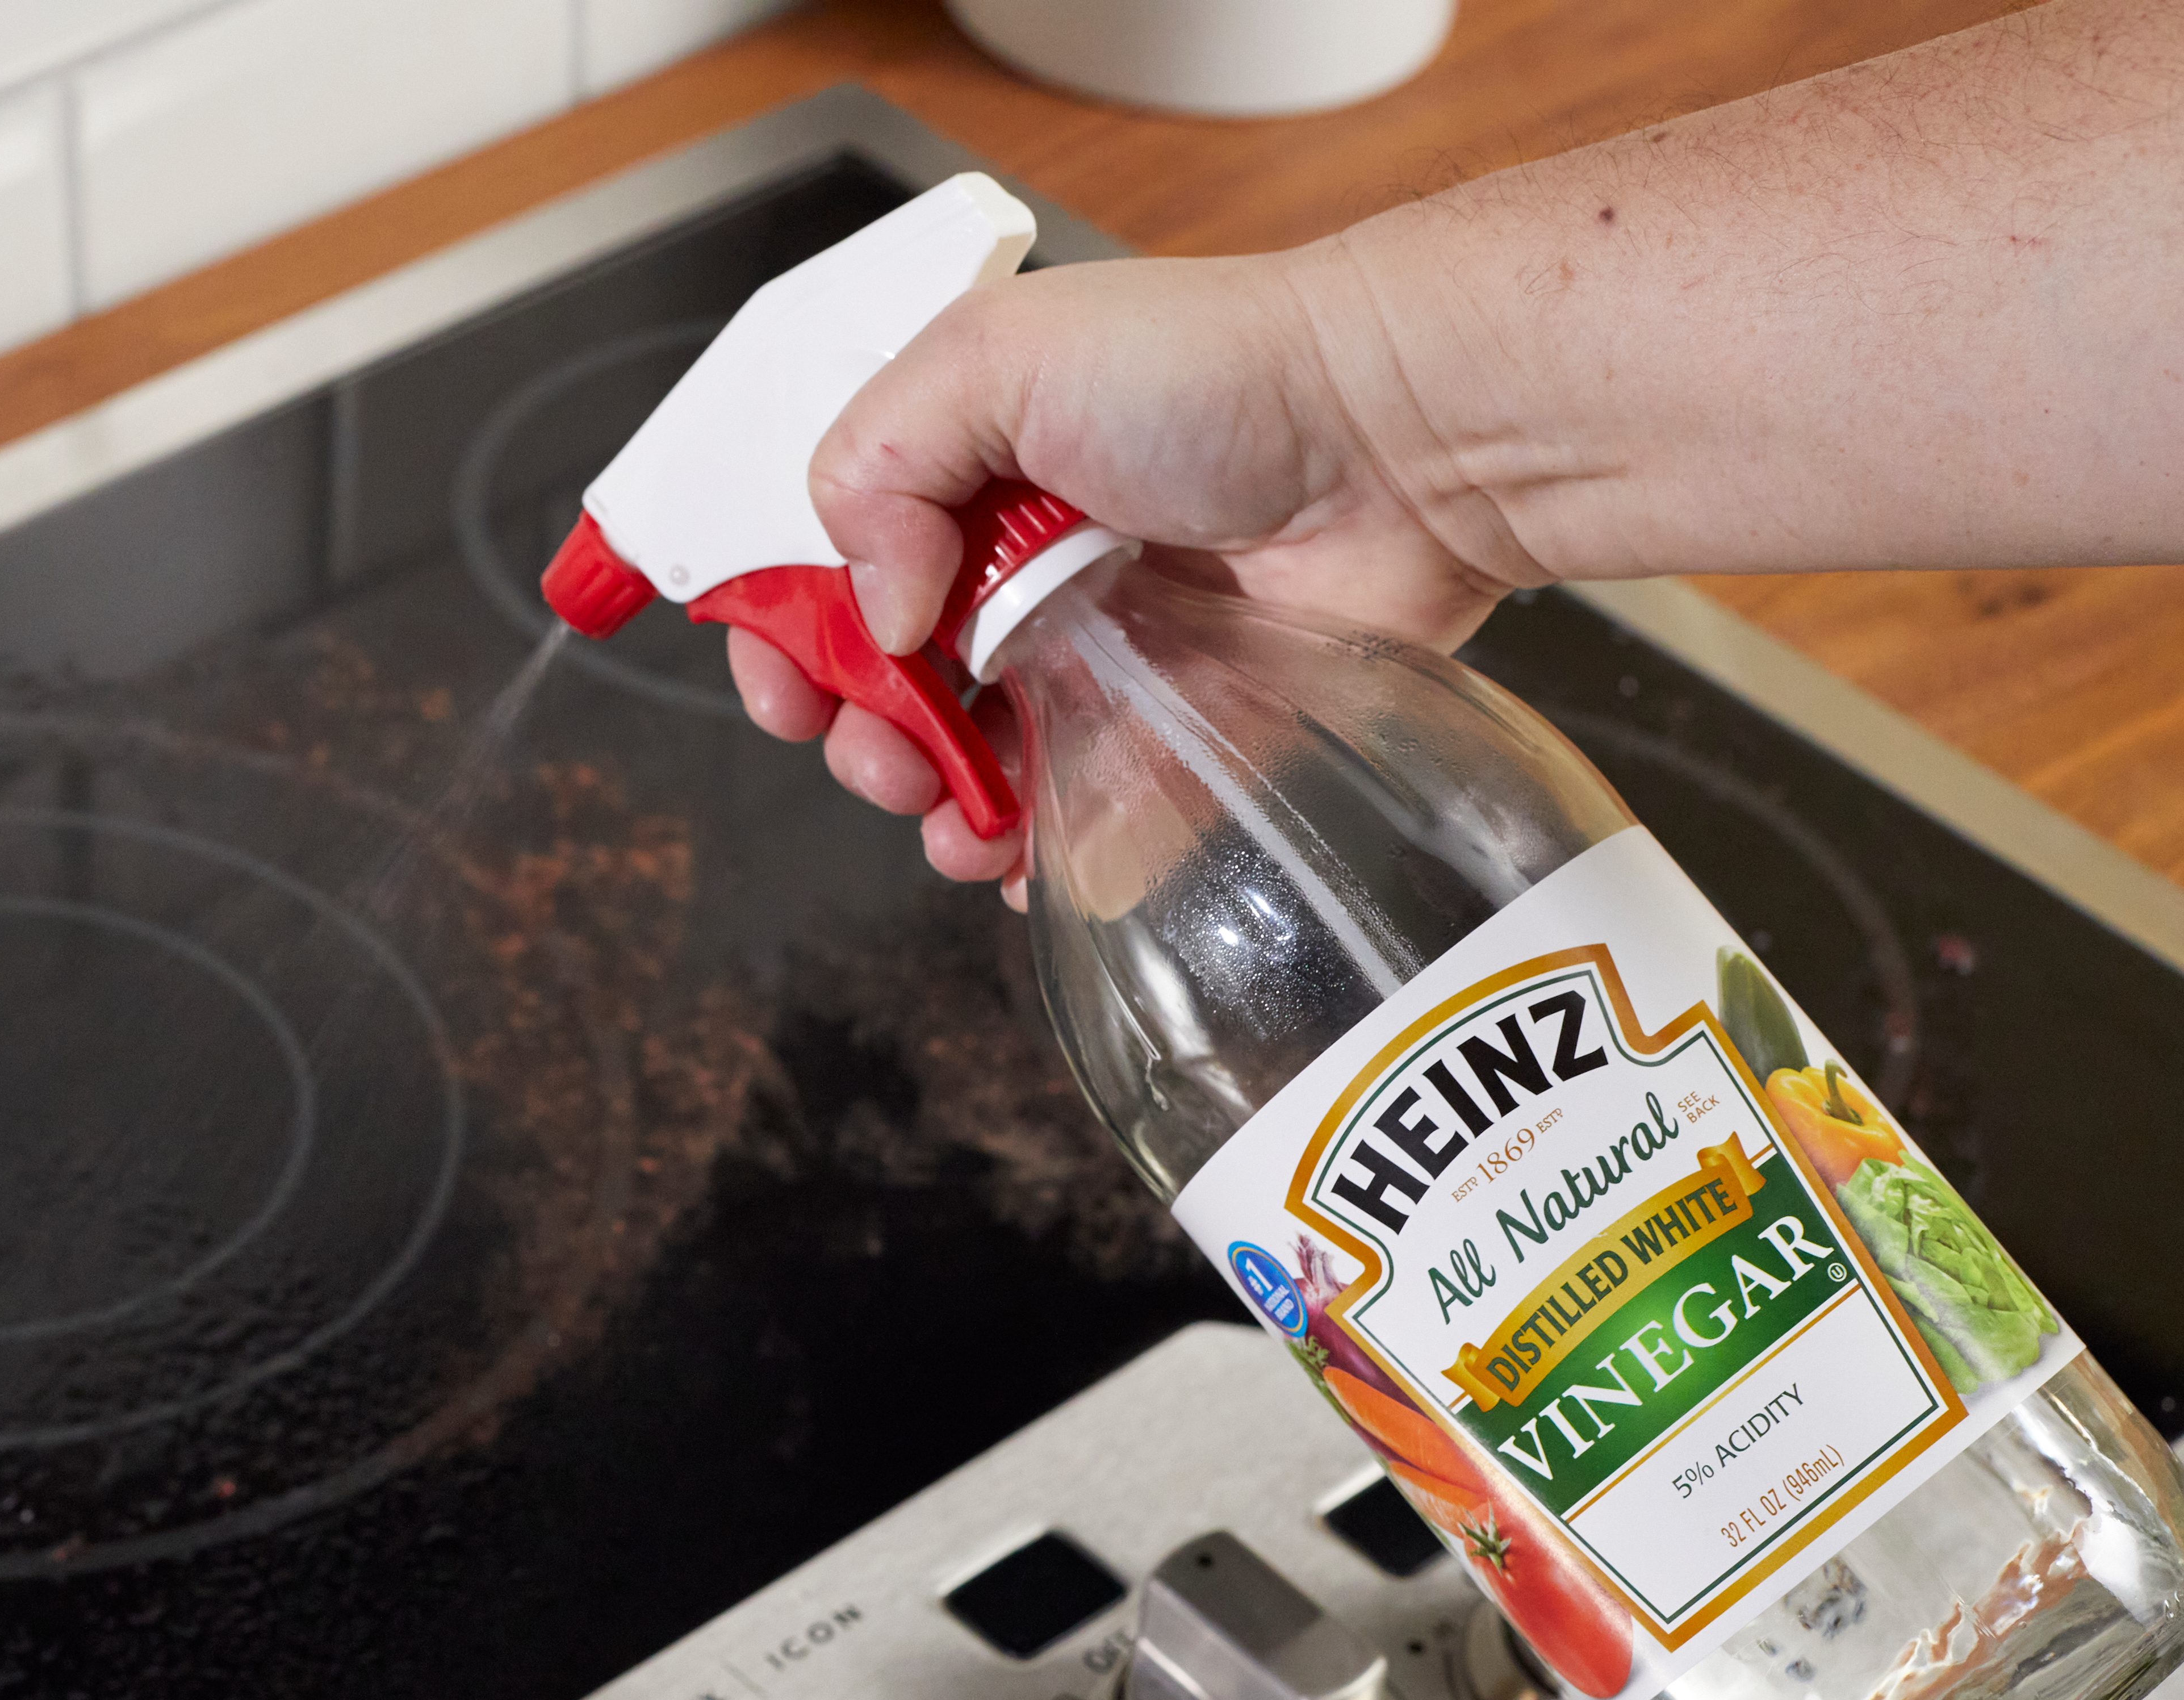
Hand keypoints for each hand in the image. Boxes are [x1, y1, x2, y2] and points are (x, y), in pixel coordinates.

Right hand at [725, 244, 1539, 899]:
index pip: (834, 572)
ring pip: (976, 768)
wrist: (1395, 437)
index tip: (788, 684)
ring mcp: (1097, 656)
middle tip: (884, 751)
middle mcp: (1022, 567)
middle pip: (891, 688)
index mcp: (965, 473)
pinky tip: (1021, 860)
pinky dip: (1038, 858)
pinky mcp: (1174, 734)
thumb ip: (879, 462)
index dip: (794, 637)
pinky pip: (1084, 824)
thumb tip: (878, 609)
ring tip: (954, 817)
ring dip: (937, 810)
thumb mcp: (996, 354)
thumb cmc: (1213, 369)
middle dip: (863, 736)